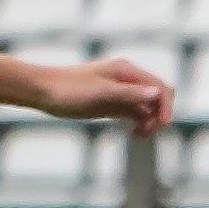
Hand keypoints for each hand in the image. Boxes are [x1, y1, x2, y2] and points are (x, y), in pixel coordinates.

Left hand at [39, 57, 174, 133]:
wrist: (43, 91)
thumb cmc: (68, 89)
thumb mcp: (100, 93)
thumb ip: (128, 94)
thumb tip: (155, 94)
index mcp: (126, 71)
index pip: (159, 87)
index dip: (165, 106)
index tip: (161, 125)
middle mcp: (126, 80)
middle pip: (157, 97)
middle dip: (159, 114)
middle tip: (147, 132)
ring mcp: (119, 93)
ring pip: (147, 107)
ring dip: (149, 121)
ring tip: (138, 136)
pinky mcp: (111, 105)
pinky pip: (134, 114)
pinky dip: (139, 123)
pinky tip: (133, 134)